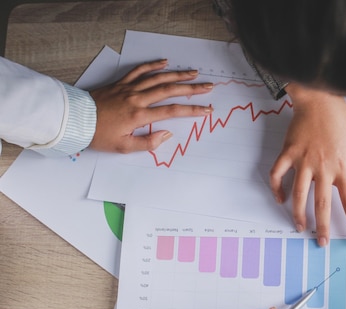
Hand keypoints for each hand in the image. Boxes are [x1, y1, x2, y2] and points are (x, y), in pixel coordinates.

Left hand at [88, 59, 212, 152]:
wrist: (75, 119)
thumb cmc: (98, 135)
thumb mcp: (123, 147)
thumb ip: (147, 143)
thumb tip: (167, 134)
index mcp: (139, 116)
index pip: (172, 112)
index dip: (192, 110)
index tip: (207, 110)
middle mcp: (137, 98)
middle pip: (170, 91)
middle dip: (191, 88)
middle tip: (208, 86)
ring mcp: (129, 88)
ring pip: (158, 78)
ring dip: (177, 75)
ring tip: (193, 73)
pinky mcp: (120, 83)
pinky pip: (139, 71)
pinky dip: (153, 65)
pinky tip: (165, 63)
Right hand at [270, 83, 345, 245]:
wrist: (318, 97)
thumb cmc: (340, 119)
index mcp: (341, 167)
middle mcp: (322, 167)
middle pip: (322, 204)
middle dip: (323, 226)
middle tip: (322, 243)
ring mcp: (303, 161)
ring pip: (298, 194)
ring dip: (298, 213)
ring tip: (300, 227)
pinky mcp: (288, 153)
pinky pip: (278, 174)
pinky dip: (277, 188)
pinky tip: (280, 199)